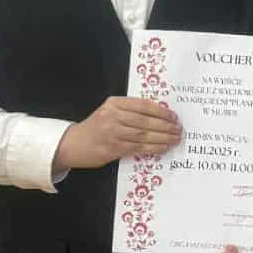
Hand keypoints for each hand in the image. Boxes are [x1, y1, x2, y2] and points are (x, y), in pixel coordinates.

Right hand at [52, 96, 181, 174]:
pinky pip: (138, 148)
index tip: (173, 116)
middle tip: (178, 129)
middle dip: (165, 125)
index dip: (160, 111)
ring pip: (143, 135)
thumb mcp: (110, 111)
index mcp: (114, 103)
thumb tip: (159, 114)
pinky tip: (163, 147)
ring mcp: (113, 133)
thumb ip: (130, 110)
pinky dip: (153, 148)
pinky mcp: (113, 149)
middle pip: (145, 121)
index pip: (143, 105)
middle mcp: (113, 116)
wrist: (75, 143)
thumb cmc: (97, 126)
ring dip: (162, 138)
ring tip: (175, 138)